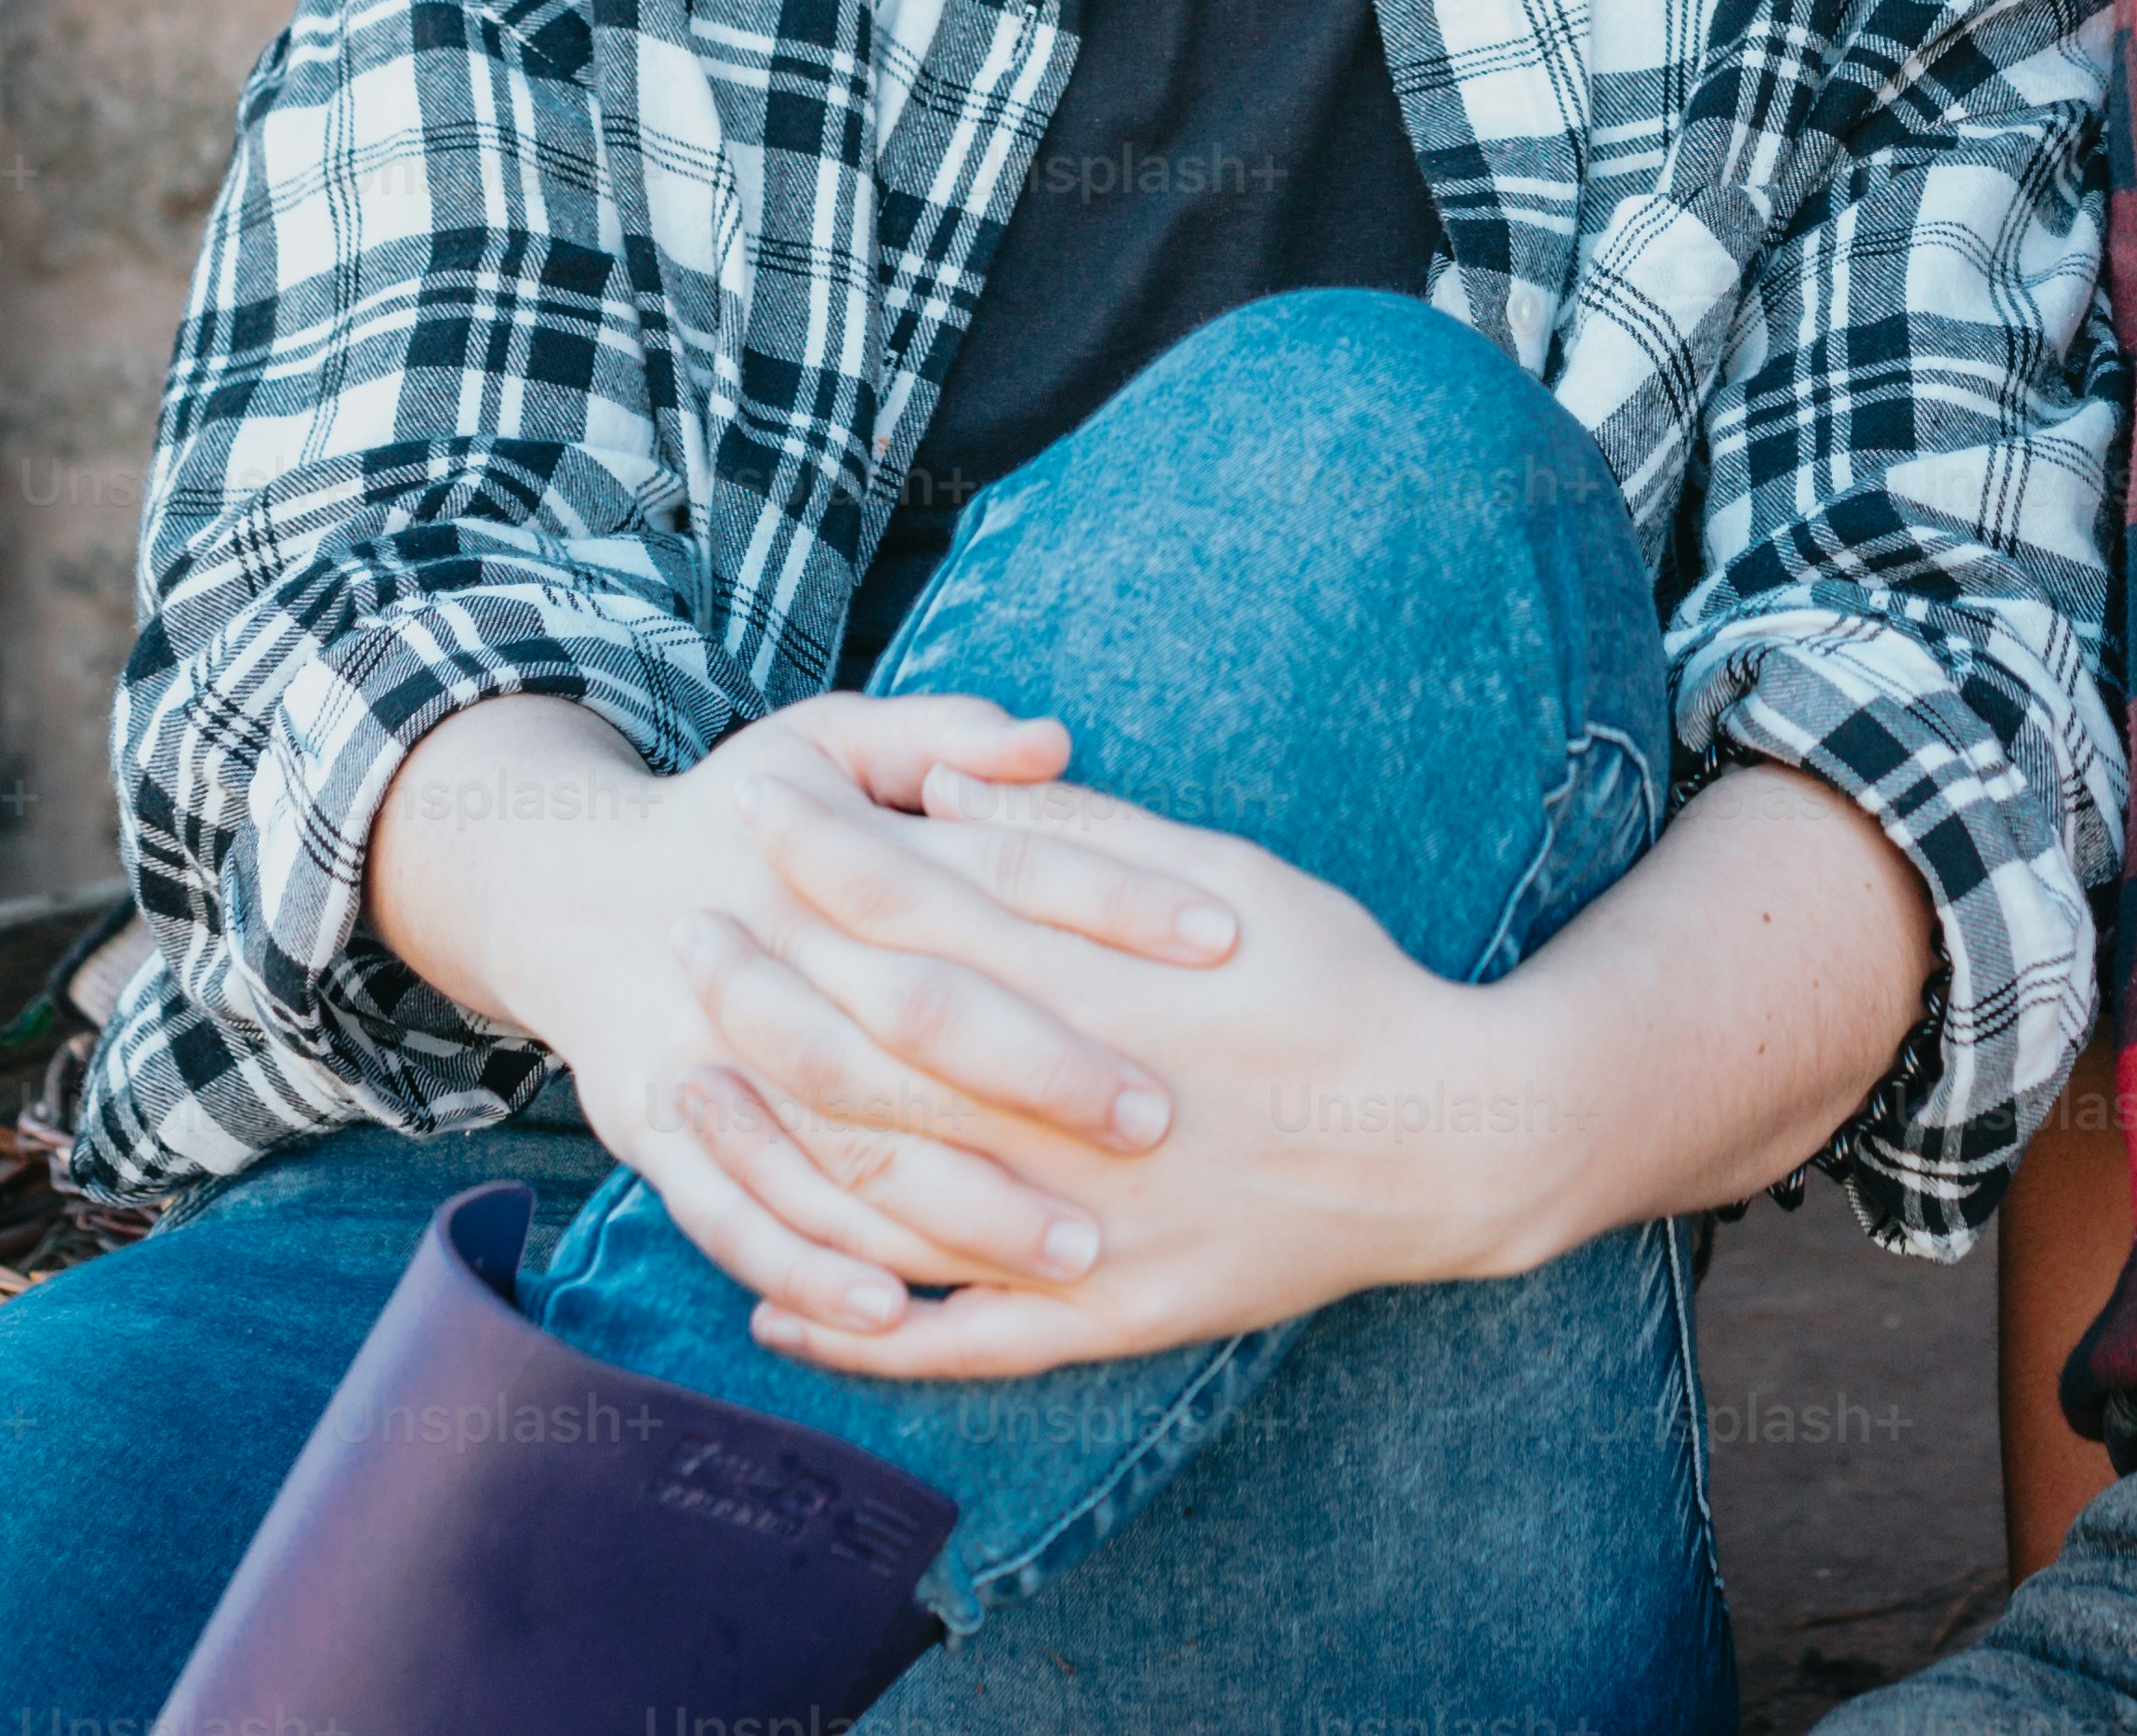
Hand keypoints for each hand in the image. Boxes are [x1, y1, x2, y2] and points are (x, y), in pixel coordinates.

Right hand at [365, 691, 1245, 1340]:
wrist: (573, 890)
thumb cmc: (742, 815)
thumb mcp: (829, 741)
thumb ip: (942, 734)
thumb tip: (1050, 738)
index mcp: (833, 851)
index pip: (999, 871)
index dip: (1111, 899)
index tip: (1222, 935)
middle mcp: (774, 953)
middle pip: (930, 1016)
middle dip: (1048, 1071)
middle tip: (1163, 1117)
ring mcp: (711, 1055)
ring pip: (848, 1146)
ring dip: (962, 1206)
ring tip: (1085, 1252)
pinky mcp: (663, 1137)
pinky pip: (739, 1223)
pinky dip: (813, 1272)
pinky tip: (901, 1313)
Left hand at [713, 772, 1567, 1383]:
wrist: (1453, 1138)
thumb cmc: (1339, 981)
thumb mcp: (1222, 874)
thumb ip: (1072, 839)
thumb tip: (942, 792)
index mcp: (1093, 989)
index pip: (913, 912)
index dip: (819, 860)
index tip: (745, 815)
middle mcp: (1065, 1112)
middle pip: (868, 1051)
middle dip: (761, 989)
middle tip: (683, 941)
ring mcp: (1078, 1227)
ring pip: (883, 1196)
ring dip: (773, 1150)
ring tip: (688, 1100)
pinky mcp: (1103, 1315)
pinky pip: (954, 1343)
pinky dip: (857, 1333)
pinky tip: (778, 1313)